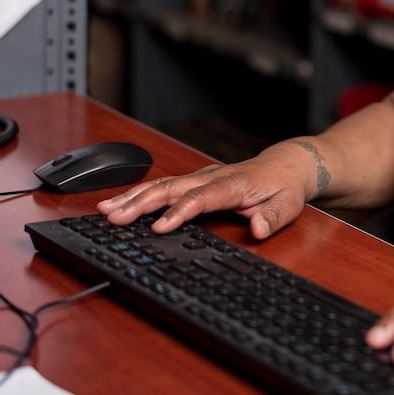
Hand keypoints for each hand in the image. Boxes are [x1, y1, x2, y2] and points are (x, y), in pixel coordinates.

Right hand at [95, 139, 330, 236]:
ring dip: (133, 197)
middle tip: (114, 217)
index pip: (200, 199)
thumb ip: (273, 217)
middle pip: (171, 188)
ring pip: (162, 184)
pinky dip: (139, 193)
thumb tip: (258, 229)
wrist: (285, 165)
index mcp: (232, 184)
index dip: (178, 212)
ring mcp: (200, 176)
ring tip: (104, 210)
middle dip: (140, 203)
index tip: (158, 227)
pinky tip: (119, 203)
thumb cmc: (284, 188)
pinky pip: (163, 185)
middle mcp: (211, 177)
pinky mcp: (194, 180)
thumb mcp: (289, 205)